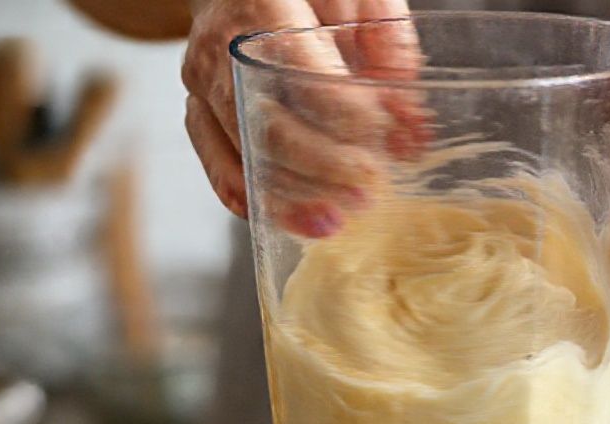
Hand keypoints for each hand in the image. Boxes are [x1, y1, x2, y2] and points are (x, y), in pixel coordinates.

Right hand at [181, 0, 426, 232]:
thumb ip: (390, 48)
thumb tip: (410, 124)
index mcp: (263, 8)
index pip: (305, 76)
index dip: (348, 117)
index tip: (384, 141)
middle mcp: (223, 48)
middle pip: (269, 126)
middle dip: (323, 167)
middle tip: (368, 189)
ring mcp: (204, 82)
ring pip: (243, 154)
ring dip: (292, 195)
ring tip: (336, 218)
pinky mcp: (199, 111)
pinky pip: (219, 165)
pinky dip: (255, 198)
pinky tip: (290, 217)